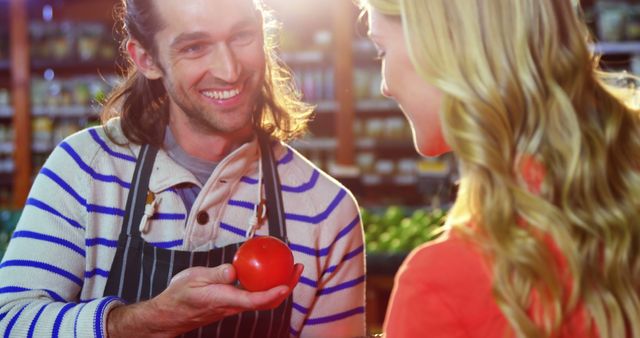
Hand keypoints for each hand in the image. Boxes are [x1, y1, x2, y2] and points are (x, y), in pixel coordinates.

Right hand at [107, 263, 303, 337]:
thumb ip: (214, 274)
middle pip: (267, 301)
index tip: (286, 284)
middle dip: (287, 287)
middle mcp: (233, 306)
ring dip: (281, 285)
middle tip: (298, 267)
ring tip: (291, 266)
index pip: (253, 300)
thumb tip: (234, 270)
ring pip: (263, 299)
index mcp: (224, 300)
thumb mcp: (193, 278)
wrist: (171, 314)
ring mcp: (235, 306)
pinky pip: (255, 295)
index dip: (272, 294)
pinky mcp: (234, 303)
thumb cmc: (180, 294)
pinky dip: (267, 284)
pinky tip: (269, 269)